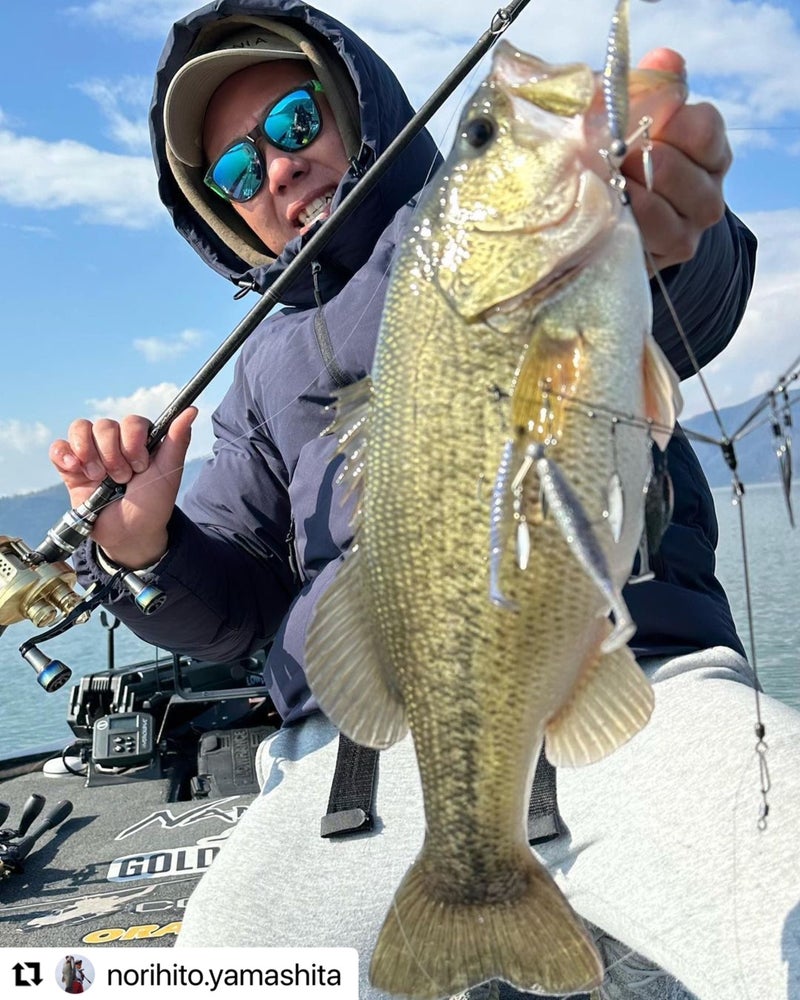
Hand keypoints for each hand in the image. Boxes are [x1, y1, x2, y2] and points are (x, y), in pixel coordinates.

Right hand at [48, 407, 197, 568]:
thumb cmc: (152, 503)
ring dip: (91, 454)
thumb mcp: (168, 472)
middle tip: (123, 478)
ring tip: (100, 478)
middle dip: (115, 455)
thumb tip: (192, 410)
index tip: (141, 466)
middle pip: (105, 425)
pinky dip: (64, 454)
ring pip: (80, 429)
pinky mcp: (71, 468)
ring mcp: (91, 454)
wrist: (130, 533)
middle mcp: (114, 443)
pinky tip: (76, 469)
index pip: (131, 421)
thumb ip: (178, 440)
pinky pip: (59, 447)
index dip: (134, 441)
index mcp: (139, 440)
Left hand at [623, 48, 731, 270]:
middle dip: (632, 159)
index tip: (633, 122)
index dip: (664, 123)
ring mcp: (692, 227)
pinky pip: (648, 235)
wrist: (610, 223)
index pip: (703, 127)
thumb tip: (664, 60)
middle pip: (675, 168)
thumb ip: (649, 86)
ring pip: (661, 205)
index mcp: (709, 148)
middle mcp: (709, 190)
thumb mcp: (631, 115)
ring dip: (623, 191)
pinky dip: (622, 218)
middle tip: (605, 156)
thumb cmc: (621, 159)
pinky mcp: (668, 256)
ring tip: (602, 181)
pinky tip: (607, 207)